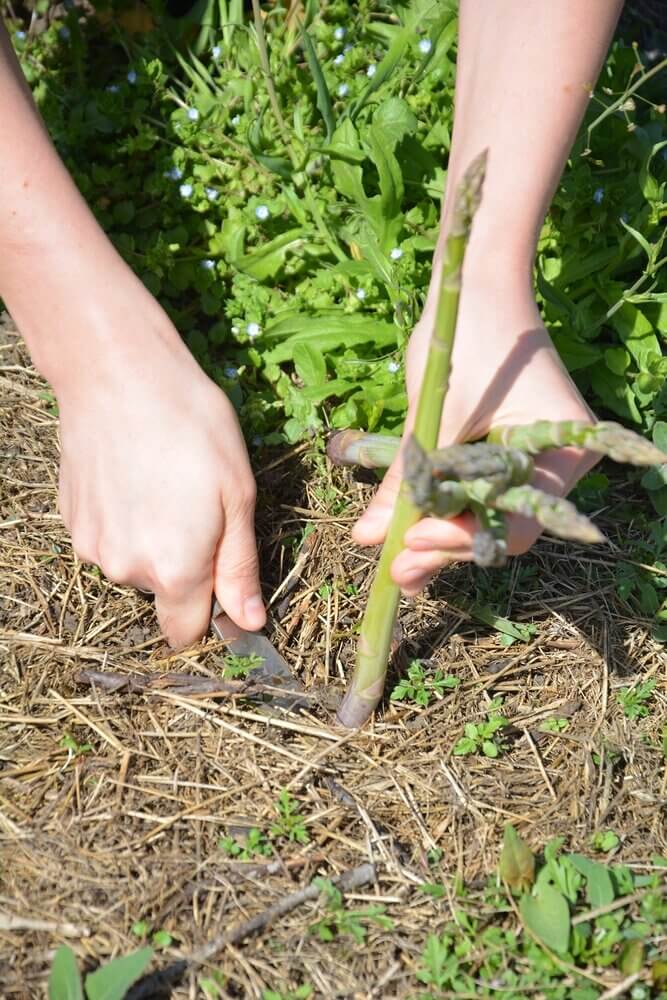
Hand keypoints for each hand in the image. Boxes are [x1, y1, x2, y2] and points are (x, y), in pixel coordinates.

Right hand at [53, 290, 264, 649]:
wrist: (118, 375)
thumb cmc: (192, 428)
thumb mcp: (238, 497)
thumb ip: (239, 568)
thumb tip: (249, 621)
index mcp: (174, 571)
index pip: (186, 632)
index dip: (208, 613)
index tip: (220, 579)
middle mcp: (126, 570)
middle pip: (163, 592)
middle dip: (184, 565)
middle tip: (199, 506)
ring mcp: (91, 545)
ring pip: (133, 563)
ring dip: (152, 540)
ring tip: (164, 484)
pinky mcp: (70, 519)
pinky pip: (108, 537)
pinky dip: (124, 519)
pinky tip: (134, 476)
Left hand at [352, 277, 597, 594]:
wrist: (475, 286)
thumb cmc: (467, 336)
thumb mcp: (433, 414)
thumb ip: (403, 481)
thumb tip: (367, 538)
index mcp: (564, 449)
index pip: (516, 523)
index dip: (461, 540)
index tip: (411, 541)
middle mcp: (559, 464)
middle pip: (501, 528)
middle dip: (447, 549)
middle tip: (397, 572)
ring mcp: (534, 462)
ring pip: (487, 518)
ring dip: (442, 537)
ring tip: (396, 564)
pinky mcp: (505, 458)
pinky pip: (478, 496)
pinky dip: (446, 512)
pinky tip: (408, 535)